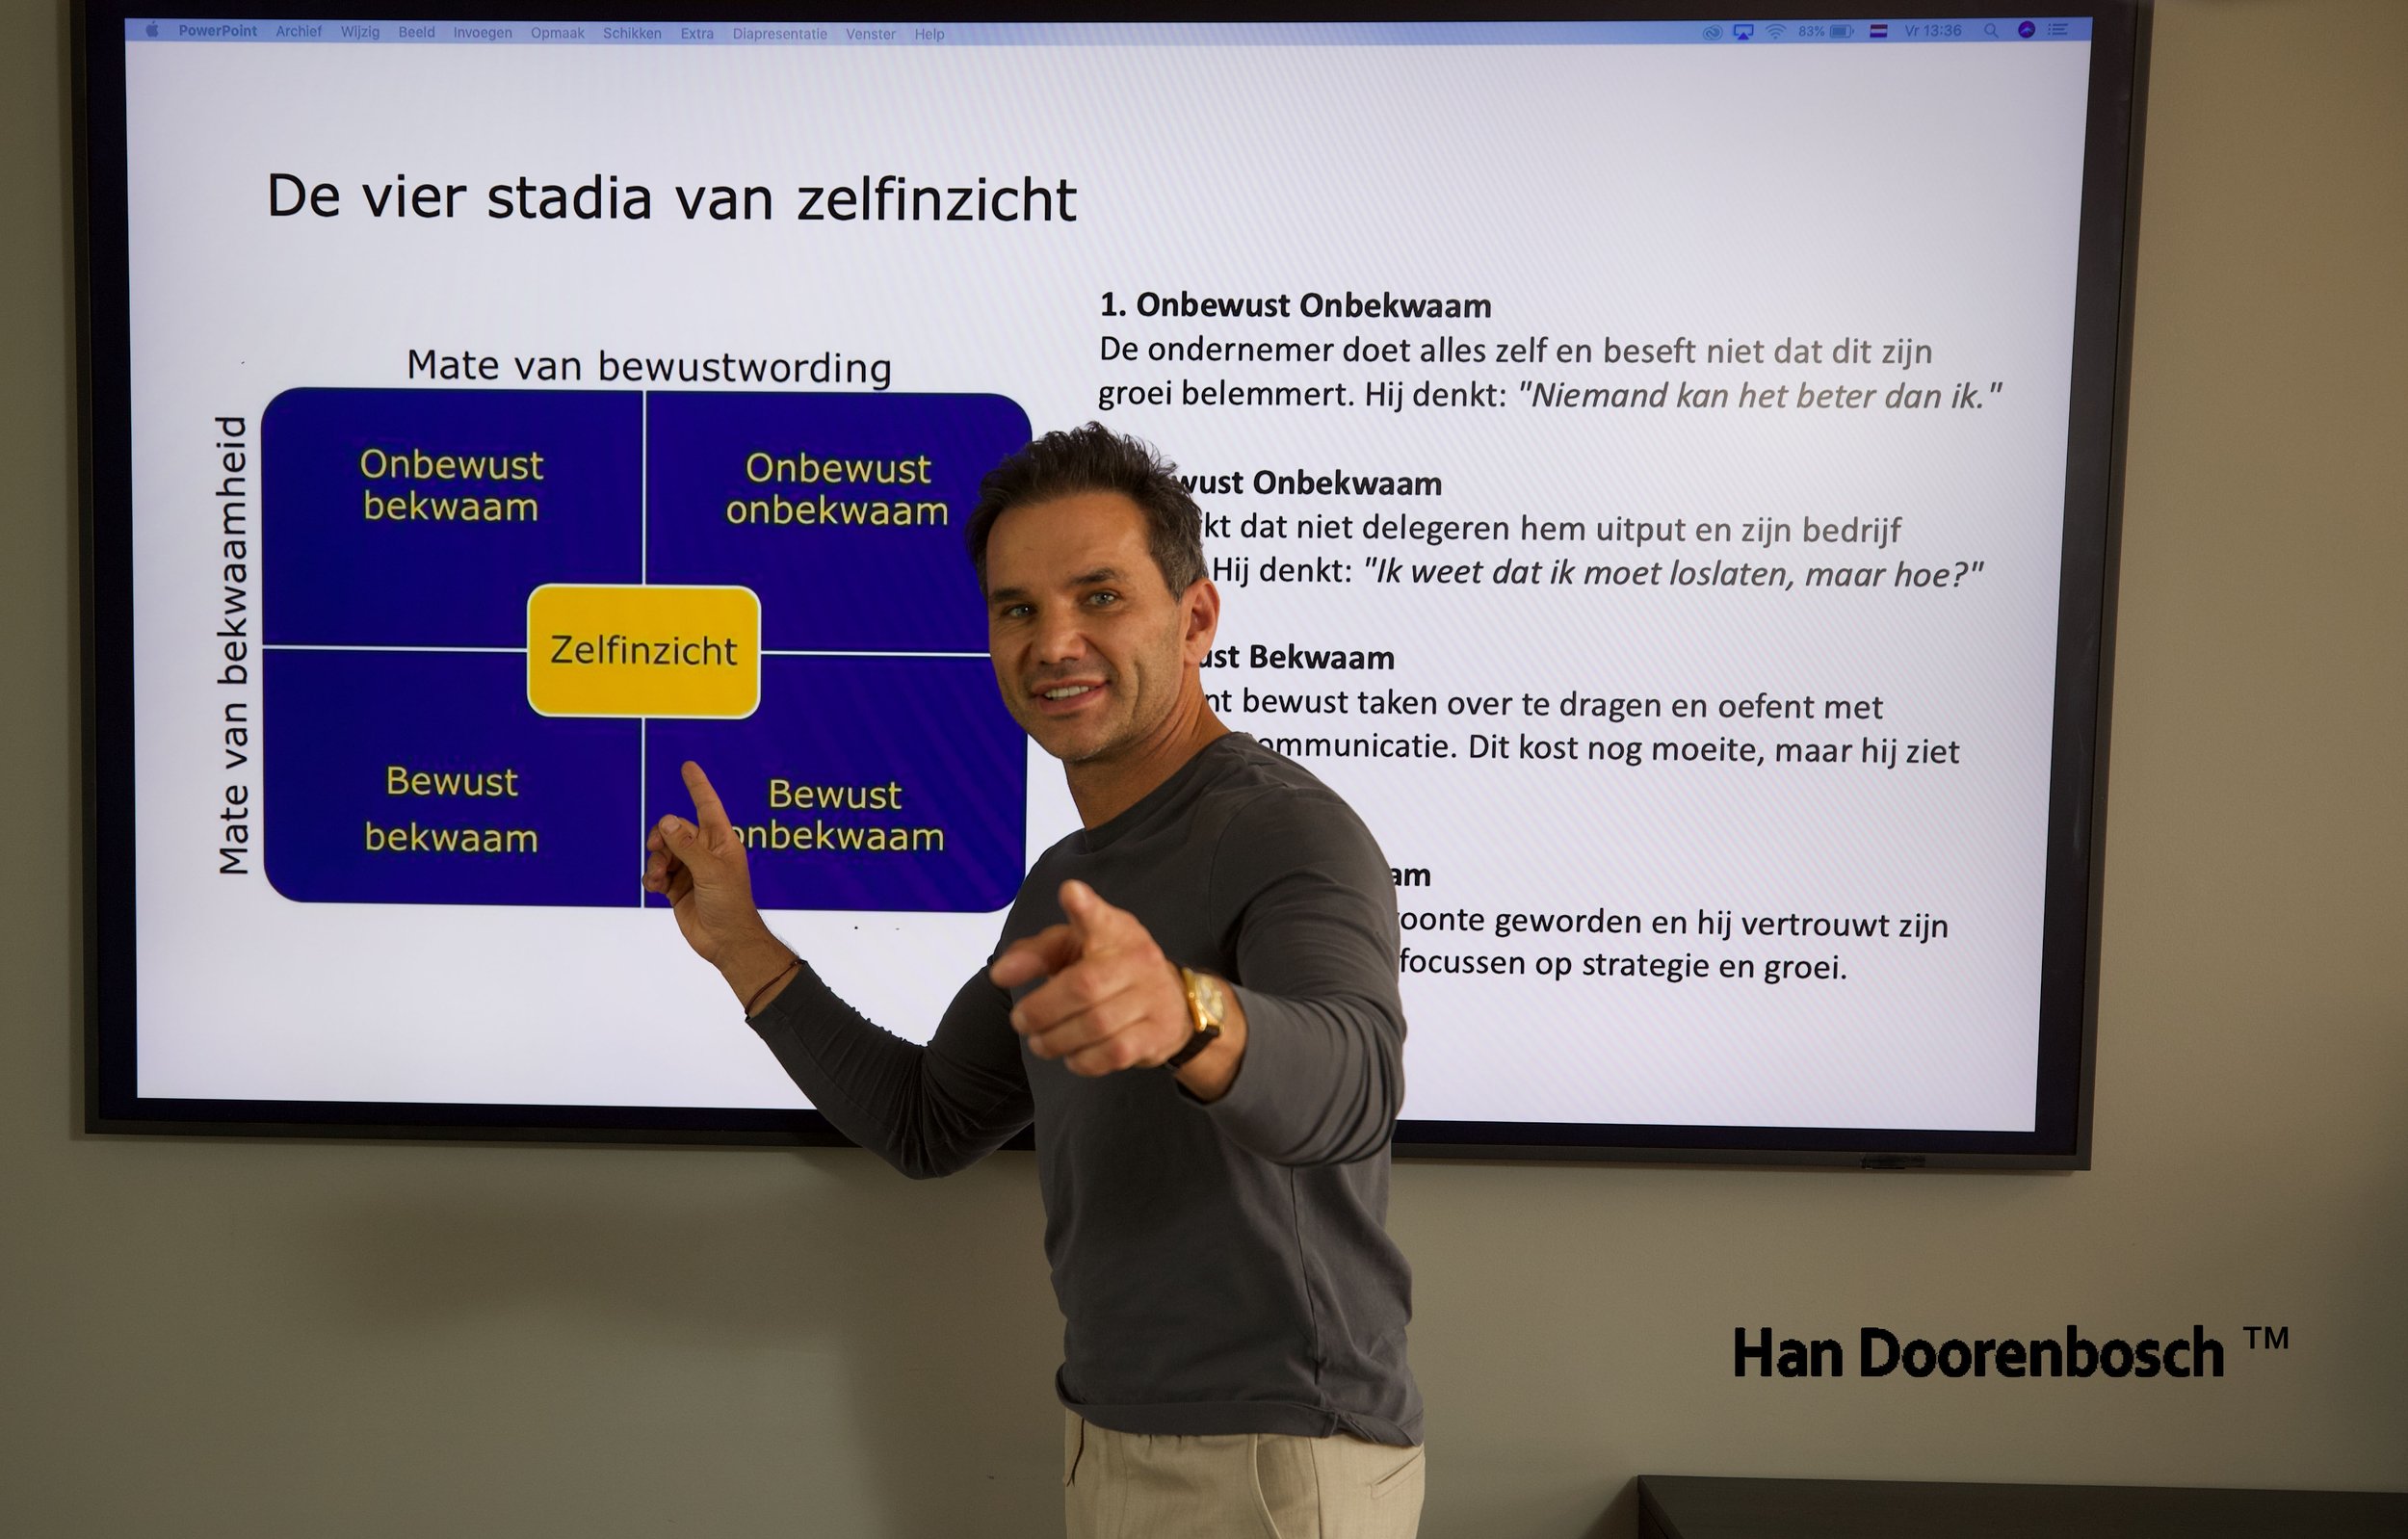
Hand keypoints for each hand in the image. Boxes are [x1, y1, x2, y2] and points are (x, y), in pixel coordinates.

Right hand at [644, 761, 793, 1005]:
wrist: (725, 941)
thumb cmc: (730, 905)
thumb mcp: (710, 871)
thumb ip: (686, 846)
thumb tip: (667, 822)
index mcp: (721, 841)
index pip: (707, 805)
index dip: (697, 785)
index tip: (688, 766)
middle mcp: (705, 851)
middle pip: (675, 829)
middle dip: (662, 838)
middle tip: (658, 851)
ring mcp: (691, 869)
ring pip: (663, 851)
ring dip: (655, 862)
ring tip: (658, 878)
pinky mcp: (677, 887)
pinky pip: (656, 872)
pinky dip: (651, 877)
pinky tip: (655, 888)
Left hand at [990, 880, 1197, 1077]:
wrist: (1171, 1004)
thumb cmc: (1108, 969)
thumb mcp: (1072, 949)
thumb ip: (1033, 955)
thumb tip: (1000, 974)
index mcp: (1113, 931)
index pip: (1099, 916)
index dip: (1085, 906)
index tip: (1071, 894)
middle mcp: (1138, 959)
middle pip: (1083, 986)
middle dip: (1042, 1010)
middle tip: (1020, 1021)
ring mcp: (1154, 997)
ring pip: (1097, 1025)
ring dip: (1057, 1040)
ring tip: (1040, 1042)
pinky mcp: (1159, 1033)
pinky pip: (1115, 1053)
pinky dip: (1083, 1060)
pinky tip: (1071, 1056)